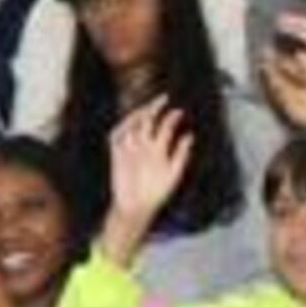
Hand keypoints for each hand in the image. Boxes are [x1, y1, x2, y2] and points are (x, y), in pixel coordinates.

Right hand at [105, 101, 191, 235]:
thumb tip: (190, 136)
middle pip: (147, 120)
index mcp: (158, 149)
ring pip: (131, 125)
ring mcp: (129, 149)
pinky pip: (116, 136)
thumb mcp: (174, 174)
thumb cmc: (156, 193)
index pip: (164, 127)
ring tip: (147, 109)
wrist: (136, 208)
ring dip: (138, 115)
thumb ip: (180, 154)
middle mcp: (143, 146)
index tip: (179, 112)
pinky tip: (130, 123)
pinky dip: (121, 128)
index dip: (171, 118)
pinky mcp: (116, 155)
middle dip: (154, 108)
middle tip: (163, 98)